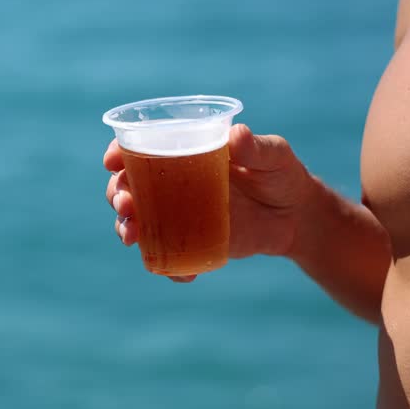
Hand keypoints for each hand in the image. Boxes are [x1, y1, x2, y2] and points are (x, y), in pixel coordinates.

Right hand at [104, 124, 312, 281]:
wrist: (296, 216)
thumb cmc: (281, 175)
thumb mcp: (274, 156)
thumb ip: (256, 147)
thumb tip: (235, 136)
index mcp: (182, 154)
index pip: (138, 150)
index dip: (118, 154)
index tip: (113, 162)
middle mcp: (171, 185)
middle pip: (127, 189)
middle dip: (117, 196)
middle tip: (126, 205)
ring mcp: (178, 216)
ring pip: (137, 223)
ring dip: (126, 229)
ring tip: (132, 237)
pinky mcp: (191, 244)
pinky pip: (167, 258)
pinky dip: (166, 267)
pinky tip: (176, 272)